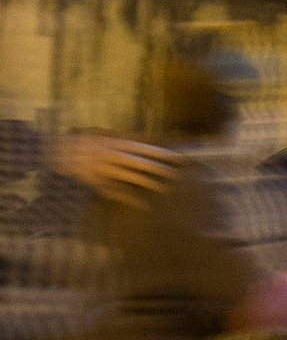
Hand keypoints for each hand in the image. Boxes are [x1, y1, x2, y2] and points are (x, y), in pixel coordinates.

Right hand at [48, 133, 176, 206]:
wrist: (56, 151)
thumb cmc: (82, 140)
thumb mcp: (101, 133)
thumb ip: (121, 137)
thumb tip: (145, 139)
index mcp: (113, 143)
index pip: (143, 148)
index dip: (161, 153)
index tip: (176, 157)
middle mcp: (111, 156)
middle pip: (141, 164)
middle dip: (160, 169)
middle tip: (177, 174)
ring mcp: (105, 170)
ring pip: (132, 178)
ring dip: (150, 184)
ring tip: (164, 189)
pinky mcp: (99, 183)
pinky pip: (117, 192)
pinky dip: (131, 199)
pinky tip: (144, 205)